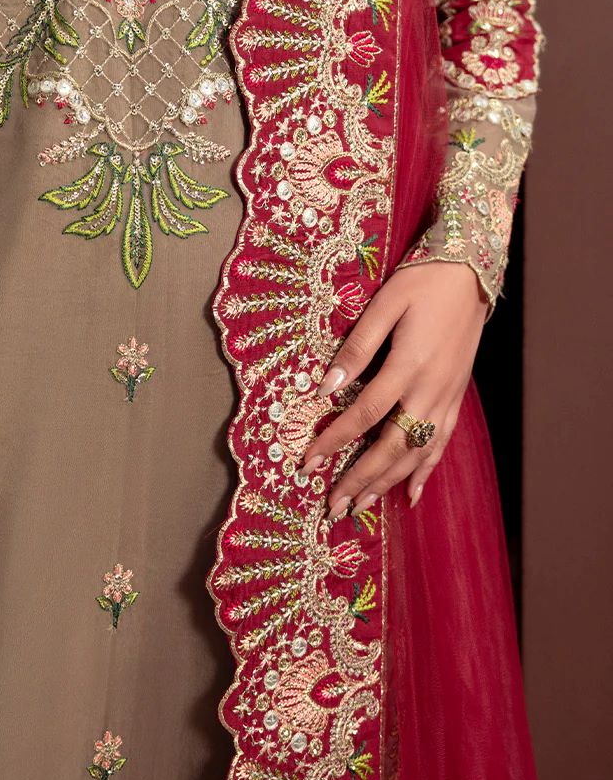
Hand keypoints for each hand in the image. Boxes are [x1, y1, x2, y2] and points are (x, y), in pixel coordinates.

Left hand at [298, 262, 488, 521]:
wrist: (470, 273)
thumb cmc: (421, 283)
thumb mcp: (384, 305)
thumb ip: (356, 348)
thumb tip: (326, 387)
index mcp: (409, 366)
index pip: (364, 415)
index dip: (335, 441)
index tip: (309, 461)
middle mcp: (431, 390)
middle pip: (391, 446)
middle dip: (360, 478)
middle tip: (332, 506)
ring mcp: (447, 397)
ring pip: (417, 452)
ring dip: (388, 482)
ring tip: (362, 506)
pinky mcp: (456, 397)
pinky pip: (441, 444)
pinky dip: (425, 471)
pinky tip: (412, 494)